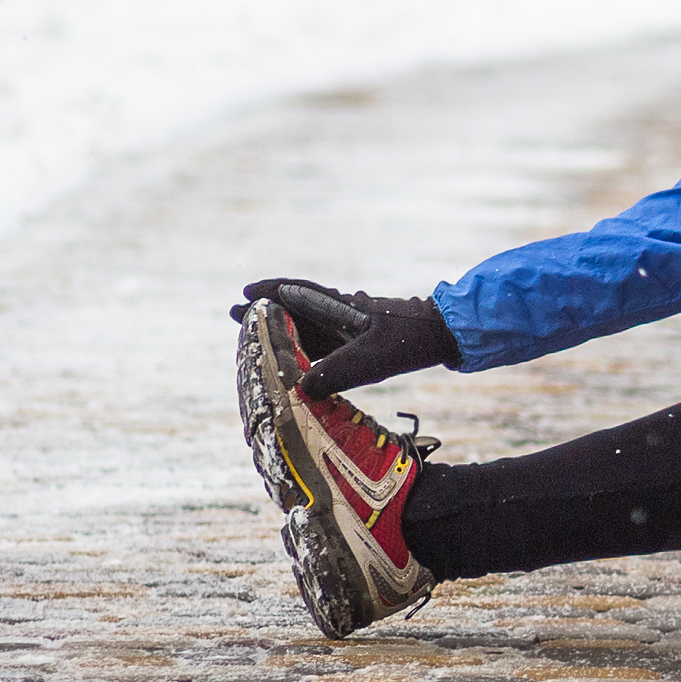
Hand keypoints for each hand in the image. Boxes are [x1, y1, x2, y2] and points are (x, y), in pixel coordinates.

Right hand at [238, 278, 458, 393]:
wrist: (445, 336)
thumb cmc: (410, 341)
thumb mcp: (373, 358)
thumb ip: (337, 373)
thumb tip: (300, 389)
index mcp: (342, 307)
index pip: (299, 292)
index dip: (271, 291)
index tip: (245, 294)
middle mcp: (343, 313)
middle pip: (297, 309)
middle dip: (267, 311)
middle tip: (235, 314)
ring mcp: (351, 328)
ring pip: (308, 327)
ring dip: (282, 330)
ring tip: (253, 336)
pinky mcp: (360, 343)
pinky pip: (323, 345)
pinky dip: (302, 349)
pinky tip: (290, 361)